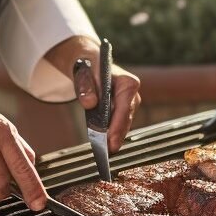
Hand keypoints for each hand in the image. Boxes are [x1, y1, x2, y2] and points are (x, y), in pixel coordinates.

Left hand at [46, 36, 141, 152]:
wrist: (90, 63)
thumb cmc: (88, 66)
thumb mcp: (83, 73)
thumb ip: (85, 86)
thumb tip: (89, 103)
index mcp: (127, 82)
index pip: (124, 108)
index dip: (117, 126)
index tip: (110, 142)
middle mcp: (132, 94)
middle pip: (126, 119)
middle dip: (117, 136)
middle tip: (107, 152)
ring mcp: (129, 103)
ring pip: (124, 124)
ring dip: (115, 137)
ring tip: (104, 151)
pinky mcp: (123, 110)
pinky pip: (119, 124)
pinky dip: (112, 133)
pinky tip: (104, 144)